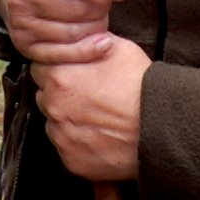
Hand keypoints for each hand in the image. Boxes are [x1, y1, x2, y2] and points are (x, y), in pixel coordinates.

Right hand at [0, 0, 130, 62]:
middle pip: (74, 8)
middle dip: (101, 6)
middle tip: (106, 2)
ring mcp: (21, 24)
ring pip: (73, 32)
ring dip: (97, 26)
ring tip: (99, 17)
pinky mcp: (26, 46)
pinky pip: (65, 55)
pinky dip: (89, 50)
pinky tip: (103, 42)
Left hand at [33, 34, 148, 181]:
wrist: (160, 127)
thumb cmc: (141, 86)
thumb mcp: (117, 47)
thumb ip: (88, 43)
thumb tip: (80, 38)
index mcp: (59, 76)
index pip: (39, 68)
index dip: (57, 68)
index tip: (72, 72)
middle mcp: (54, 107)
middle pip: (45, 96)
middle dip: (61, 94)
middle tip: (88, 95)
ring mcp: (61, 136)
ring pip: (55, 123)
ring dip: (68, 119)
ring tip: (96, 117)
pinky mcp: (72, 161)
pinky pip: (67, 148)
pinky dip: (78, 142)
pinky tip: (100, 135)